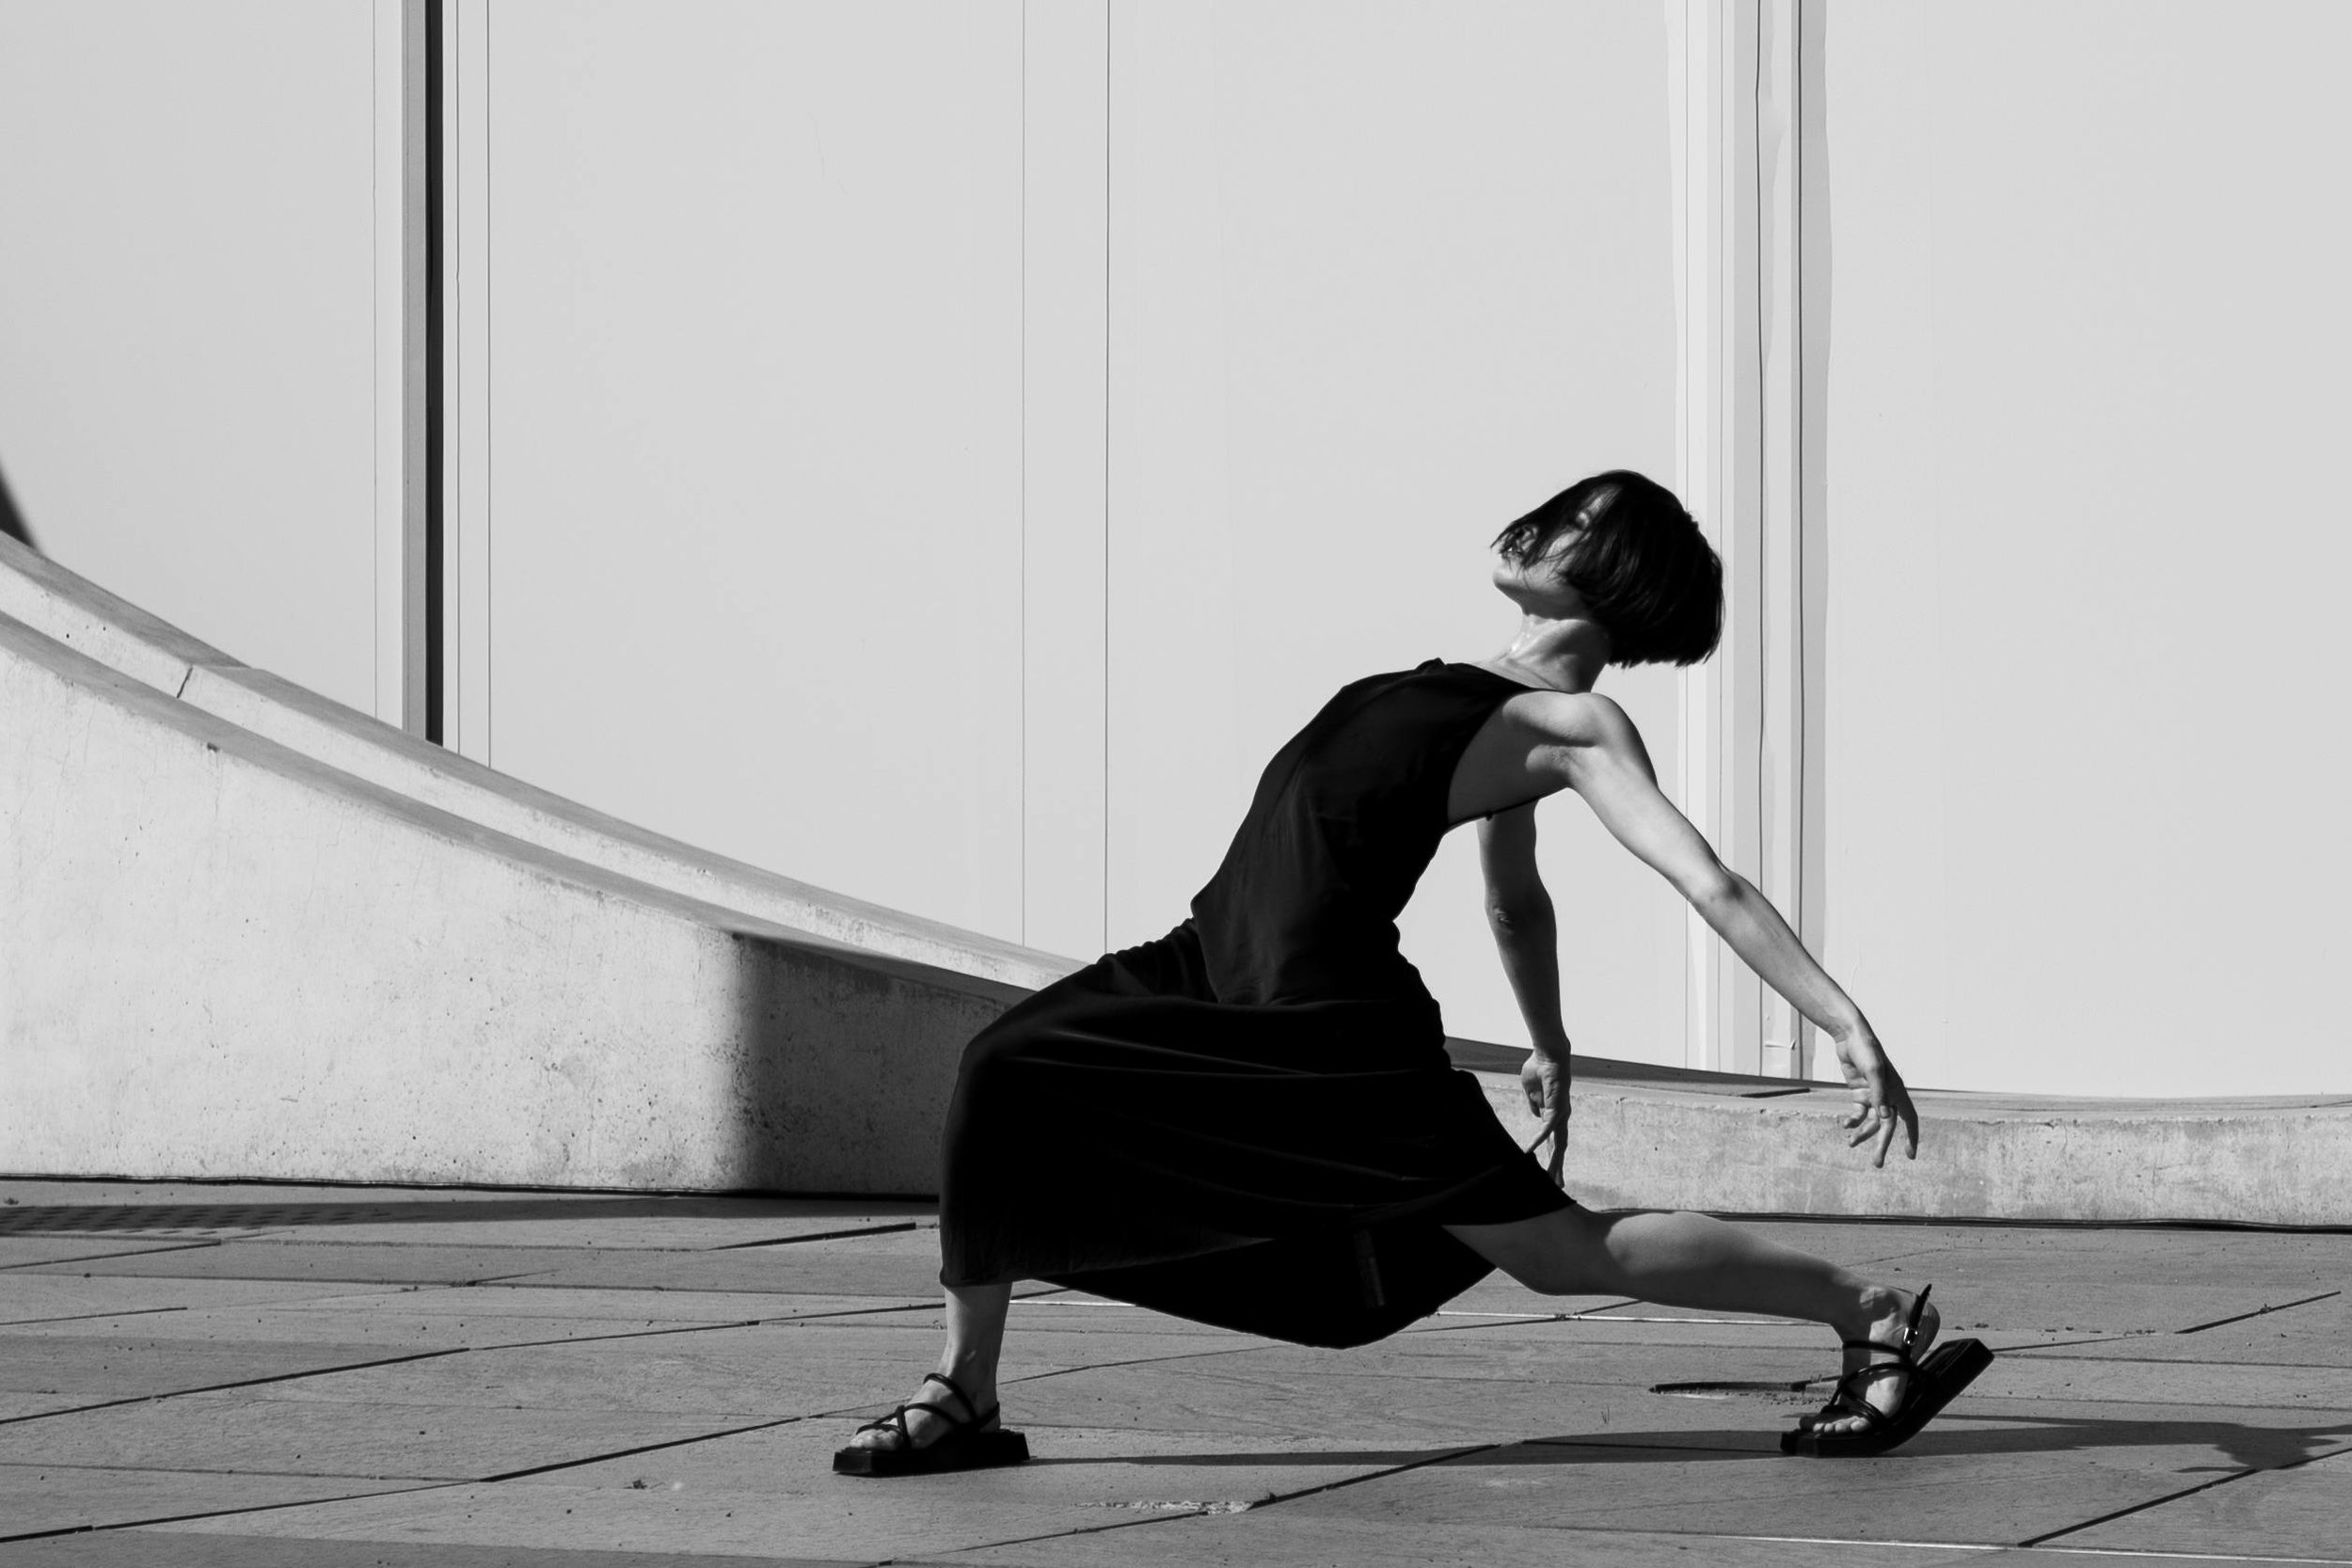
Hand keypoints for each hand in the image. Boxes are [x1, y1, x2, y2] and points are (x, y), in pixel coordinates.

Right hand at [1520, 1049, 1570, 1186]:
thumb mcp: (1532, 1092)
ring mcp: (1560, 1114)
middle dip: (1558, 1167)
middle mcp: (1560, 1117)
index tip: (1551, 1172)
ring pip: (1557, 1144)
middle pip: (1560, 1148)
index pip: (1554, 1141)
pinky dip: (1538, 1141)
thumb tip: (1535, 1116)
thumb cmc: (1539, 1069)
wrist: (1547, 1054)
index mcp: (1554, 1115)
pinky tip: (1529, 1151)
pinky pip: (1545, 1129)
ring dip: (1553, 1162)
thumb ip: (1534, 1105)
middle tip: (1558, 1185)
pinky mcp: (1555, 1108)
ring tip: (1550, 1179)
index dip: (1553, 1156)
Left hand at [1832, 1031, 1918, 1167]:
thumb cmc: (1866, 1051)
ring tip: (1851, 1144)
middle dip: (1882, 1144)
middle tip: (1877, 1164)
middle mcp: (1888, 1096)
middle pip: (1887, 1126)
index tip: (1911, 1156)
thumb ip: (1878, 1095)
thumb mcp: (1873, 1072)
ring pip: (1871, 1121)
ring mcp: (1873, 1095)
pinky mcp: (1859, 1092)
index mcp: (1897, 1092)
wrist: (1850, 1037)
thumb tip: (1884, 1119)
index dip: (1912, 1138)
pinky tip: (1844, 1125)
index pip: (1910, 1120)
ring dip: (1862, 1133)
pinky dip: (1852, 1120)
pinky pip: (1858, 1112)